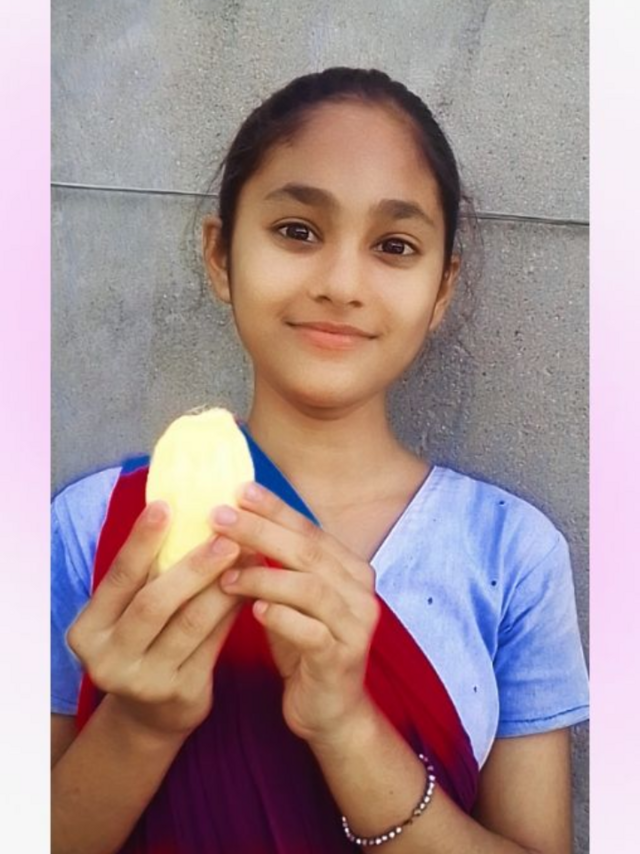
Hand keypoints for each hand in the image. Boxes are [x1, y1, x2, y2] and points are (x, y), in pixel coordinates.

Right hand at [67, 501, 245, 738]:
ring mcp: (144, 681)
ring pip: (190, 623)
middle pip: (154, 603)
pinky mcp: (181, 694)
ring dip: (222, 584)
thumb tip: (186, 510)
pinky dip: (233, 611)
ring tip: (246, 553)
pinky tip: (251, 586)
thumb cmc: (143, 642)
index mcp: (88, 630)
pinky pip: (214, 643)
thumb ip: (148, 575)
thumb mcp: (130, 613)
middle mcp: (108, 659)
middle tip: (225, 535)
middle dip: (193, 566)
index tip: (166, 505)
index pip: (117, 578)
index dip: (140, 541)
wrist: (151, 712)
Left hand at [212, 483, 381, 746]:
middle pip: (308, 552)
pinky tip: (252, 611)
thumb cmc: (304, 646)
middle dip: (261, 531)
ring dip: (263, 577)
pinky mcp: (342, 659)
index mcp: (350, 569)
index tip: (239, 490)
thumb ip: (278, 564)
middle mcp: (360, 592)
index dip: (275, 509)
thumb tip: (235, 520)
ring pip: (310, 588)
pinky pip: (311, 632)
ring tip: (224, 573)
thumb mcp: (291, 599)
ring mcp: (355, 626)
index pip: (310, 530)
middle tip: (220, 518)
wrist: (330, 711)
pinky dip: (281, 617)